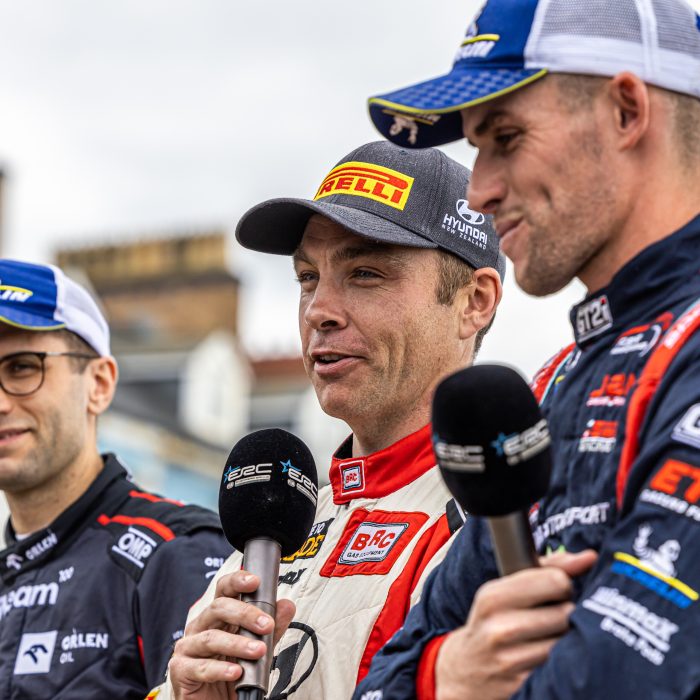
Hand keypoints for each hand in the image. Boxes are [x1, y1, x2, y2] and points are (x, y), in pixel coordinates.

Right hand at [168, 570, 295, 698]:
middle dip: (245, 614)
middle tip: (267, 625)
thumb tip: (287, 606)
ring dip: (238, 644)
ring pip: (211, 637)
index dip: (237, 581)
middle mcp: (200, 627)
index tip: (255, 582)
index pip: (224, 590)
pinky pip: (201, 667)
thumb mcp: (256, 649)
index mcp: (217, 617)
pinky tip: (236, 672)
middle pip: (218, 608)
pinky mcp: (181, 671)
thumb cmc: (232, 673)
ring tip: (258, 651)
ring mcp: (188, 648)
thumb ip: (271, 629)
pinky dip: (221, 669)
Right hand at [435, 550, 597, 699]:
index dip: (563, 585)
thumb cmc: (494, 621)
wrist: (466, 670)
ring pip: (567, 642)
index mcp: (493, 596)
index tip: (557, 591)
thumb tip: (589, 557)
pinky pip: (562, 668)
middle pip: (566, 613)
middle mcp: (499, 627)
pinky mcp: (524, 686)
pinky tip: (550, 658)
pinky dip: (562, 662)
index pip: (555, 581)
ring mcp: (510, 660)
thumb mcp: (506, 589)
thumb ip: (548, 568)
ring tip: (551, 636)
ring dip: (567, 639)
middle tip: (554, 616)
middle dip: (567, 614)